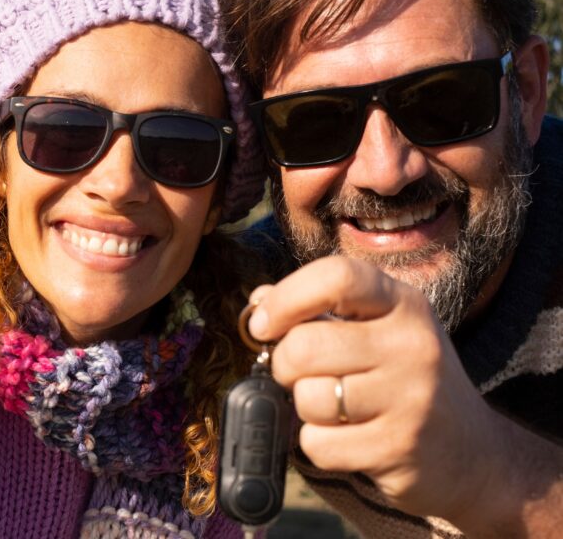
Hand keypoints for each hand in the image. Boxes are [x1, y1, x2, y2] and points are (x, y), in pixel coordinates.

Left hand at [245, 256, 520, 529]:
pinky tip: (349, 439)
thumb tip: (257, 302)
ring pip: (308, 397)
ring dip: (304, 407)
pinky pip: (319, 443)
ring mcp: (410, 398)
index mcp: (403, 304)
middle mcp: (412, 345)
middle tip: (299, 375)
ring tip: (335, 408)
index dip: (285, 299)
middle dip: (284, 364)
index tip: (262, 324)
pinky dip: (319, 445)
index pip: (337, 277)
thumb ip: (317, 311)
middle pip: (305, 345)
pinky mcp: (398, 447)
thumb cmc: (403, 378)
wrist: (470, 451)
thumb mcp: (375, 331)